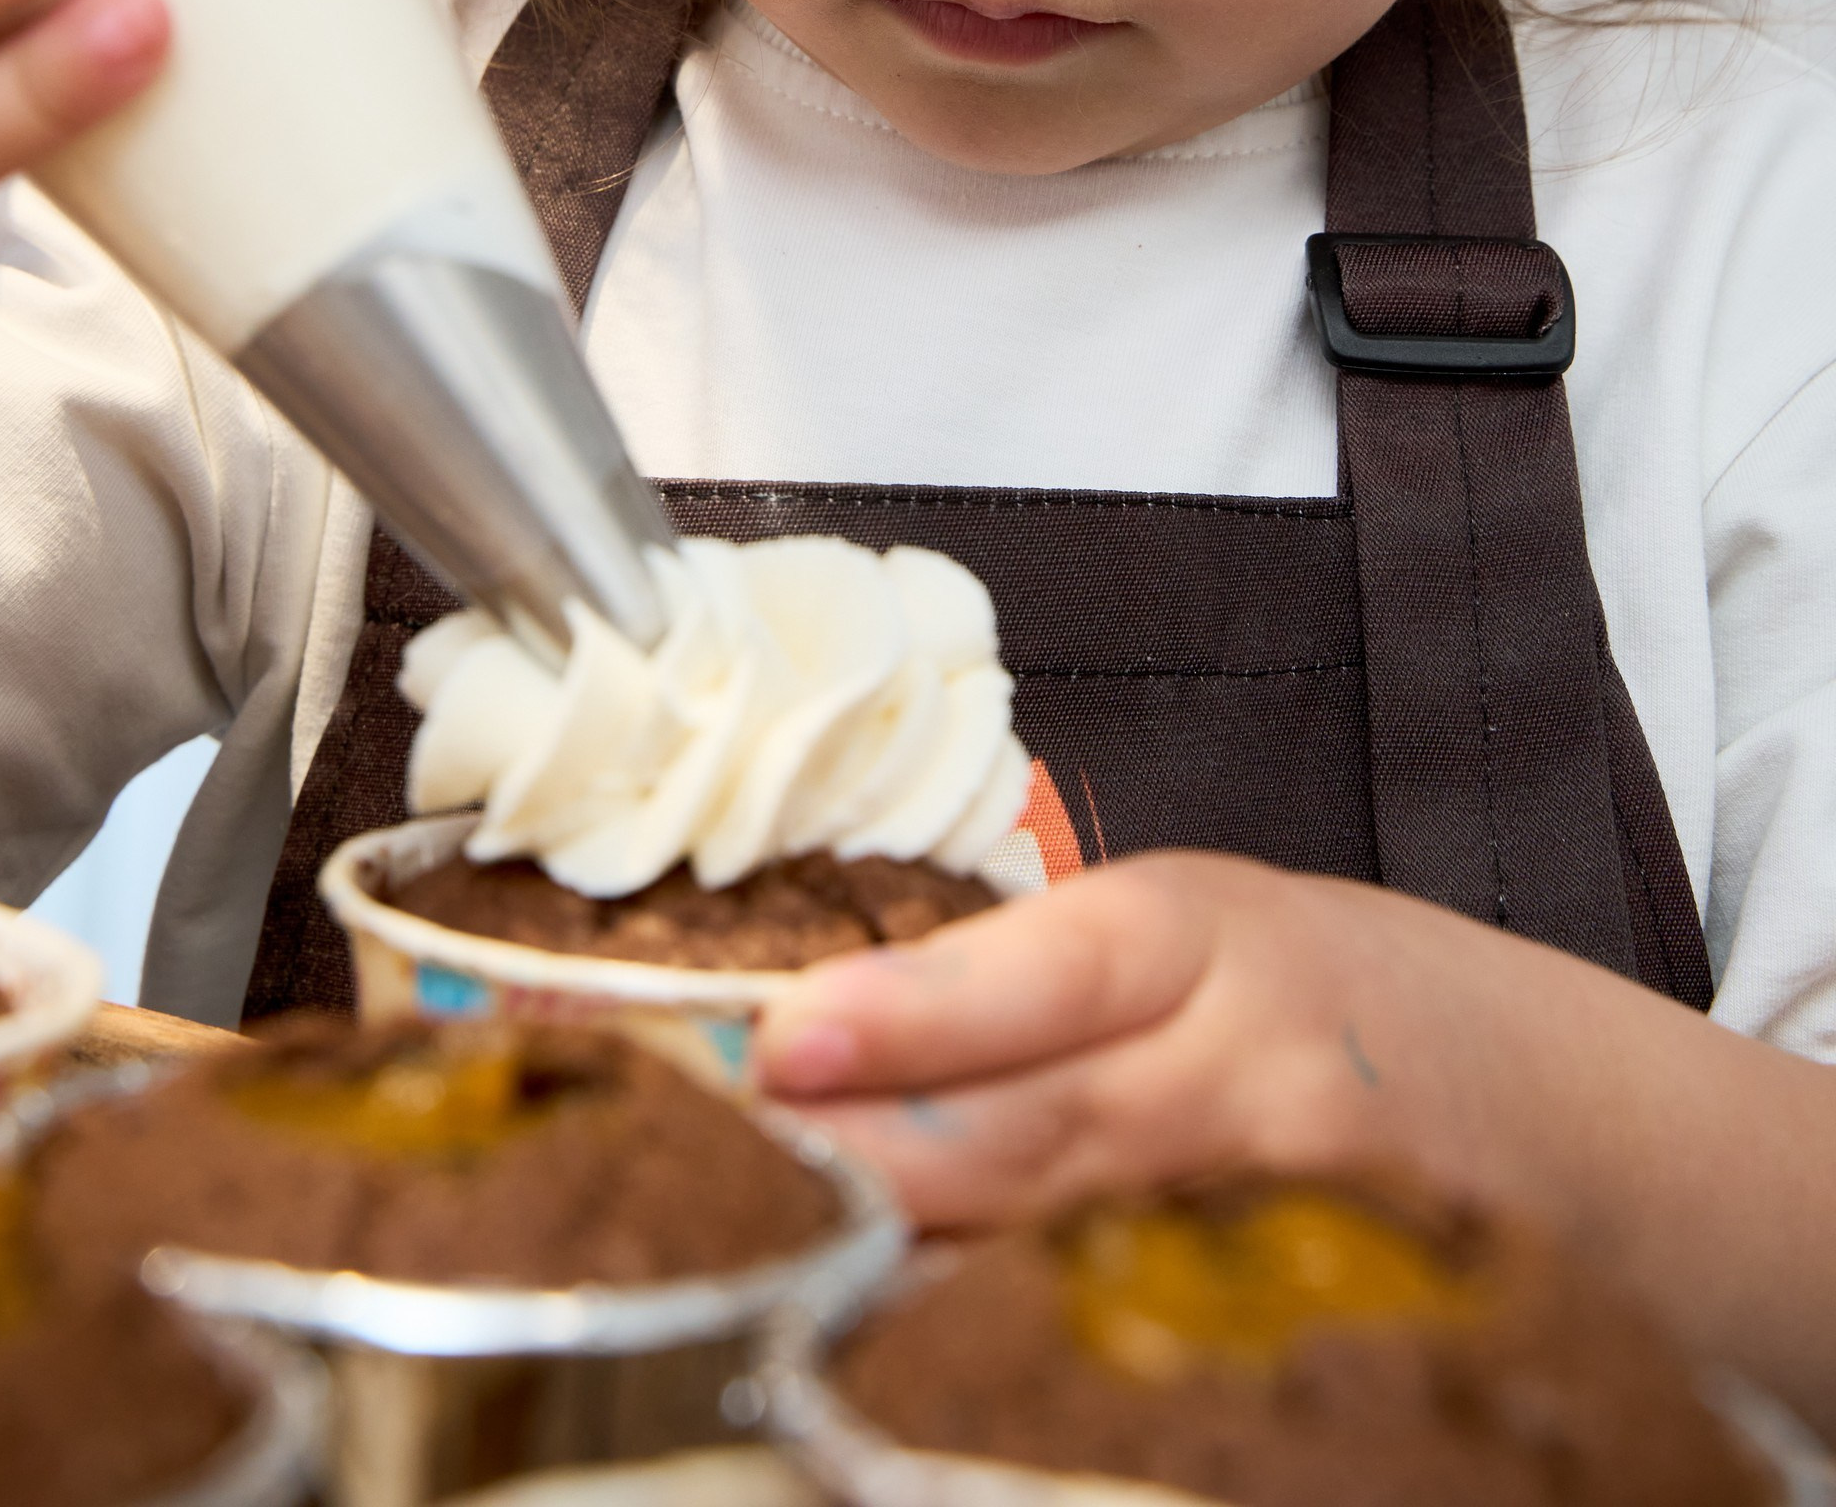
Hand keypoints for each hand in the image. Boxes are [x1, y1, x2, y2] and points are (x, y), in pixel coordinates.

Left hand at [755, 848, 1835, 1424]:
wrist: (1557, 1121)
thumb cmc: (1336, 999)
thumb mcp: (1191, 934)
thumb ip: (1023, 983)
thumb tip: (802, 1042)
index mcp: (1206, 937)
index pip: (1047, 968)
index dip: (911, 1016)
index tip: (785, 1047)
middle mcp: (1255, 1073)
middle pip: (1038, 1137)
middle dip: (878, 1167)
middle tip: (740, 1185)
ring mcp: (1297, 1223)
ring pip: (1072, 1263)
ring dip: (930, 1277)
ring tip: (803, 1281)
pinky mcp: (1323, 1336)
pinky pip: (1146, 1353)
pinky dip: (1035, 1353)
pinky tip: (939, 1363)